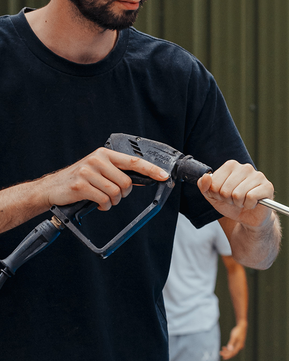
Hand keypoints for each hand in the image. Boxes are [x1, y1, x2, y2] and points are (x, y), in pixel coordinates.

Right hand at [39, 148, 168, 213]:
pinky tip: (96, 203)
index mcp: (104, 154)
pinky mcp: (81, 185)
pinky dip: (104, 206)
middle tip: (111, 195)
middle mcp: (97, 160)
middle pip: (126, 183)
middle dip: (122, 194)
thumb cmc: (80, 180)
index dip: (151, 169)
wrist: (53, 188)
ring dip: (112, 201)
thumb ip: (118, 172)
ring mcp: (88, 172)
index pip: (133, 161)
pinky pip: (104, 200)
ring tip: (101, 198)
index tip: (164, 176)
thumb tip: (143, 179)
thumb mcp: (99, 170)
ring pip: (116, 193)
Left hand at [198, 160, 273, 225]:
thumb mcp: (213, 197)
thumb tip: (206, 177)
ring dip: (239, 203)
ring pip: (238, 194)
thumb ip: (204, 186)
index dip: (217, 194)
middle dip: (228, 200)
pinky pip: (251, 198)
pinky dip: (249, 205)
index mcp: (231, 165)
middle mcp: (245, 167)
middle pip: (225, 189)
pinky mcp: (267, 186)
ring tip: (244, 202)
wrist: (249, 218)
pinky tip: (253, 203)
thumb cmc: (232, 204)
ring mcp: (258, 176)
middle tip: (235, 200)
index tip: (225, 196)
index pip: (214, 182)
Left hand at [220, 321, 246, 359]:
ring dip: (227, 351)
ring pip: (232, 351)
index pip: (233, 353)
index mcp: (239, 346)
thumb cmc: (238, 331)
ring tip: (221, 351)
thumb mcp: (234, 336)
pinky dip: (228, 348)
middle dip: (226, 354)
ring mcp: (239, 345)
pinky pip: (233, 348)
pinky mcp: (238, 343)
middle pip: (232, 353)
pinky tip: (224, 347)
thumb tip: (229, 349)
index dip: (227, 355)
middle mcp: (240, 347)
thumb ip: (231, 343)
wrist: (242, 326)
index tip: (222, 355)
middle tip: (220, 353)